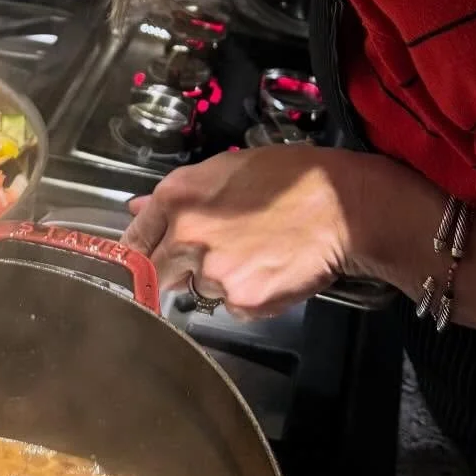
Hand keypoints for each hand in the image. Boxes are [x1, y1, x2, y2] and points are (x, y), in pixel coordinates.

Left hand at [124, 145, 475, 341]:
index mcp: (179, 197)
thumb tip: (134, 208)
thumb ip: (175, 194)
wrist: (342, 207)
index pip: (133, 239)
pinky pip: (232, 307)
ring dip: (217, 281)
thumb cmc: (290, 180)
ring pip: (199, 289)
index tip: (134, 265)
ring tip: (254, 255)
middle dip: (174, 272)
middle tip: (210, 260)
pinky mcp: (242, 300)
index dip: (134, 254)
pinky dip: (246, 297)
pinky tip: (269, 271)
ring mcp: (213, 271)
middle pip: (156, 273)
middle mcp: (188, 235)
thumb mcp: (225, 168)